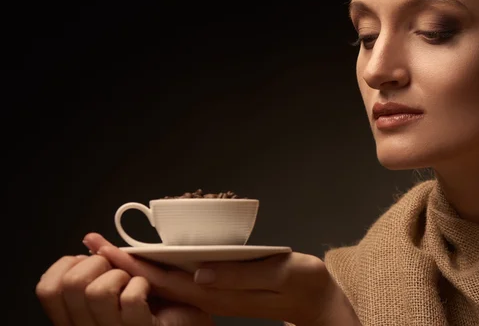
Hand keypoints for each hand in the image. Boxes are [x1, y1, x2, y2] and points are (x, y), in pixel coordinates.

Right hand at [36, 253, 214, 324]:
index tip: (88, 262)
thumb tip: (89, 240)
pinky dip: (142, 284)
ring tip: (133, 281)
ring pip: (97, 291)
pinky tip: (148, 290)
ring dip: (121, 274)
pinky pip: (131, 299)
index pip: (46, 289)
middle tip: (117, 270)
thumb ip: (103, 266)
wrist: (187, 322)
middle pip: (71, 285)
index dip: (66, 266)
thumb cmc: (156, 305)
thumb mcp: (121, 283)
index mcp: (76, 319)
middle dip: (98, 263)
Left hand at [84, 233, 360, 325]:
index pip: (165, 280)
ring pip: (167, 281)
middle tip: (94, 244)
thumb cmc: (302, 283)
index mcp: (219, 294)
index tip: (106, 248)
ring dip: (139, 264)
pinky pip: (181, 280)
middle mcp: (210, 296)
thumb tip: (200, 272)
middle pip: (158, 281)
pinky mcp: (222, 291)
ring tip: (114, 249)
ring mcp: (215, 295)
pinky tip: (154, 258)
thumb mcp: (277, 274)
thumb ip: (238, 276)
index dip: (133, 263)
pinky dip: (161, 267)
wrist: (316, 302)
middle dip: (125, 263)